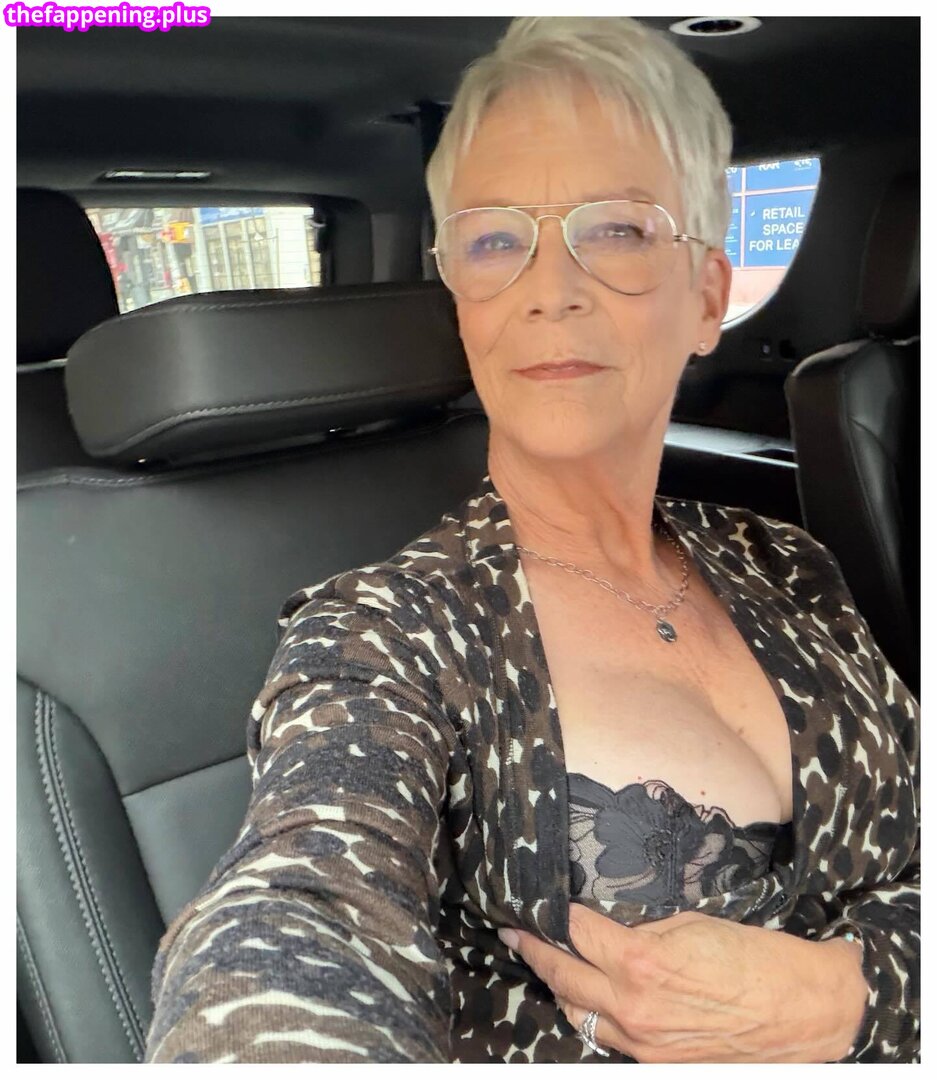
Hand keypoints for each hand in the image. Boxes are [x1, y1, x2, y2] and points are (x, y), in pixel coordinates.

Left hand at [498, 905, 862, 1062]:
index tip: (532, 904)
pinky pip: (605, 1037)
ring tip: (543, 960)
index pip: (574, 932)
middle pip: (562, 975)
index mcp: (640, 962)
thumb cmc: (754, 957)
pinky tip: (584, 995)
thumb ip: (641, 929)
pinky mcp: (657, 1063)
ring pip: (576, 1012)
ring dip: (557, 985)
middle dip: (533, 950)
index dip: (548, 915)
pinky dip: (588, 1014)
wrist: (805, 1011)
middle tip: (514, 932)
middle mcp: (633, 1007)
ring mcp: (643, 1042)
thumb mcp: (691, 924)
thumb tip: (606, 925)